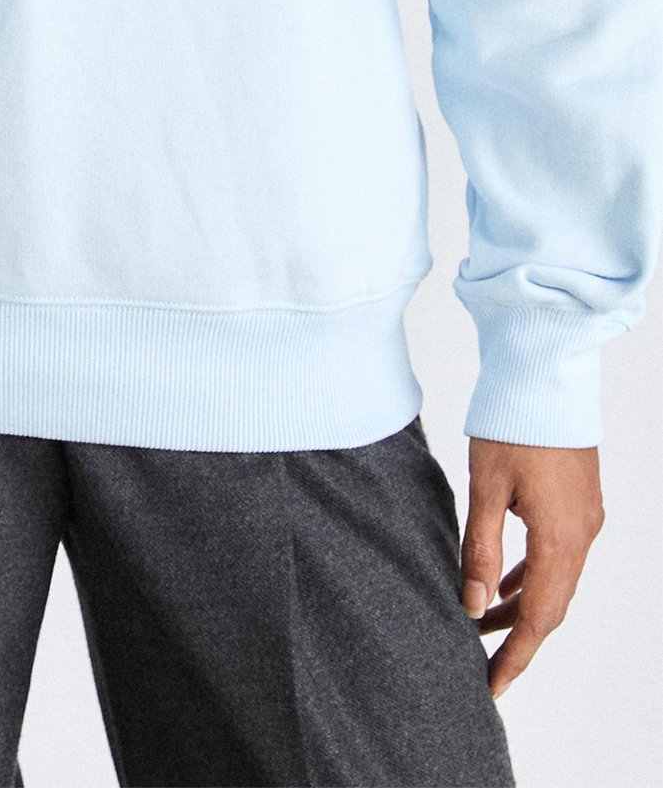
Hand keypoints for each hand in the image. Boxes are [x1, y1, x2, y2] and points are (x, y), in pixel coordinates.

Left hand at [462, 437, 604, 696]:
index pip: (540, 617)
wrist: (546, 373)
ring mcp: (585, 519)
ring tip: (484, 621)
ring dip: (524, 604)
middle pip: (553, 605)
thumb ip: (480, 550)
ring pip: (556, 580)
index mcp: (561, 539)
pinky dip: (533, 574)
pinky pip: (559, 555)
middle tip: (483, 661)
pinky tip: (506, 580)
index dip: (516, 656)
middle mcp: (582, 535)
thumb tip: (474, 606)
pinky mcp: (578, 502)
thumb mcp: (486, 488)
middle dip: (519, 637)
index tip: (492, 685)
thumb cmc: (512, 422)